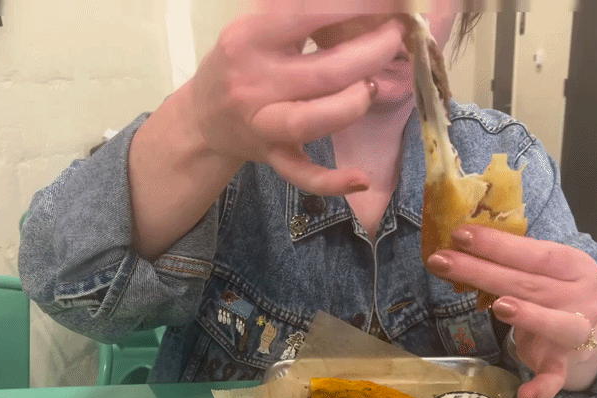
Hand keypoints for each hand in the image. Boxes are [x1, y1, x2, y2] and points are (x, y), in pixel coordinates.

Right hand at [185, 11, 407, 195]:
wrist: (202, 120)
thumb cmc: (239, 66)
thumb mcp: (257, 32)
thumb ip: (298, 17)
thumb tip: (357, 5)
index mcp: (248, 40)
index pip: (306, 17)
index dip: (351, 9)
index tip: (385, 6)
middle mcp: (253, 83)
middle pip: (323, 72)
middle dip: (370, 55)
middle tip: (393, 39)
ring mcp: (262, 124)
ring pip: (312, 121)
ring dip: (353, 104)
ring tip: (373, 86)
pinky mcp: (272, 157)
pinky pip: (301, 174)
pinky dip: (331, 181)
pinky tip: (360, 178)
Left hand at [425, 225, 596, 397]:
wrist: (579, 326)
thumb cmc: (548, 289)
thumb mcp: (537, 268)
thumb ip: (509, 257)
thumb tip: (458, 239)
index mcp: (574, 265)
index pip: (535, 252)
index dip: (498, 245)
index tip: (460, 234)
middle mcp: (582, 297)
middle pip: (529, 283)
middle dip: (482, 271)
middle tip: (442, 261)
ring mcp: (576, 332)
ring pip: (553, 323)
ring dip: (526, 315)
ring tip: (498, 306)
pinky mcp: (564, 364)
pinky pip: (555, 377)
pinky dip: (542, 387)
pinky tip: (525, 395)